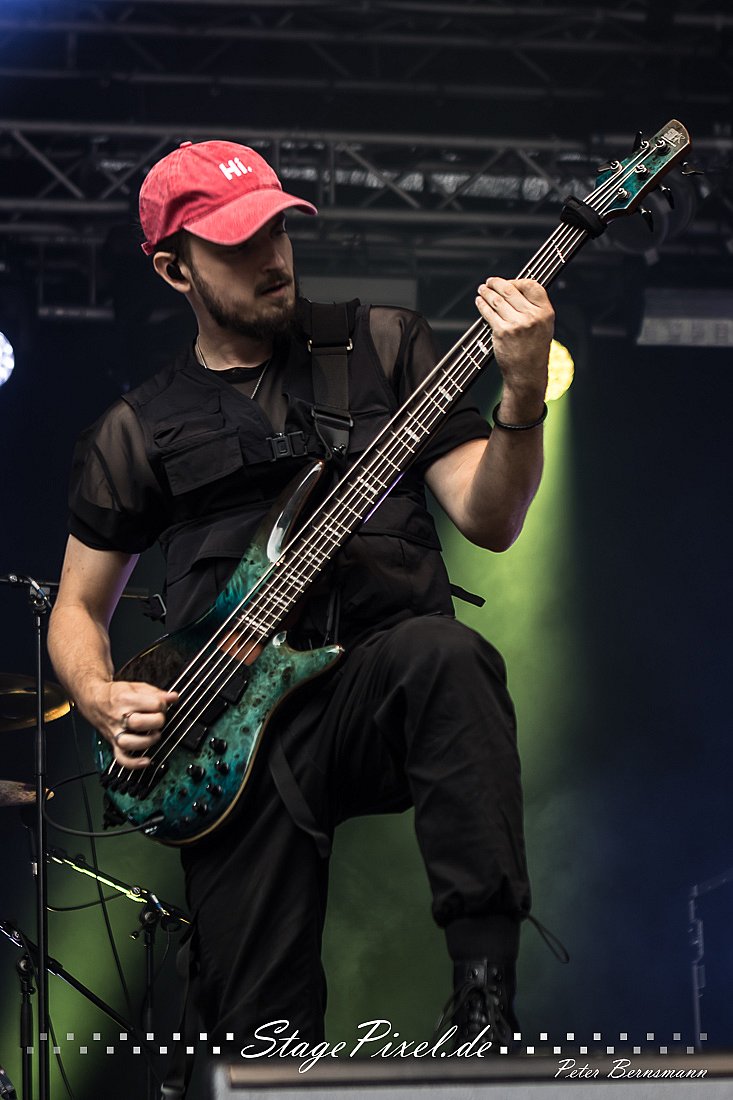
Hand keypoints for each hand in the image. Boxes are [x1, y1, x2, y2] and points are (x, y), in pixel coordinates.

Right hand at [86, 680, 178, 768]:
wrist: (94, 700)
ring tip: (155, 735)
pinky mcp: (113, 743)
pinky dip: (134, 763)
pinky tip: (146, 761)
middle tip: (158, 719)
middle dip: (157, 721)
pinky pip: (121, 758)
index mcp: (126, 699)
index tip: (160, 705)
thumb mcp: (137, 687)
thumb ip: (157, 693)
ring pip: (131, 742)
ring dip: (148, 740)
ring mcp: (115, 732)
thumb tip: (173, 697)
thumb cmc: (116, 694)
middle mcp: (119, 717)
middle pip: (140, 723)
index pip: (153, 704)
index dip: (162, 704)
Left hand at [476, 277, 554, 418]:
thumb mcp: (544, 327)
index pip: (532, 286)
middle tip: (490, 282)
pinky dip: (482, 305)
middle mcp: (532, 317)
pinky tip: (480, 302)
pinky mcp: (502, 332)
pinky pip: (489, 313)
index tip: (509, 282)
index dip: (518, 281)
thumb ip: (534, 309)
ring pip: (498, 300)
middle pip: (511, 290)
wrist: (527, 374)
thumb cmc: (534, 351)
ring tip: (482, 290)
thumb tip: (515, 290)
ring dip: (487, 292)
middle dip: (497, 283)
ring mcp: (517, 324)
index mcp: (546, 313)